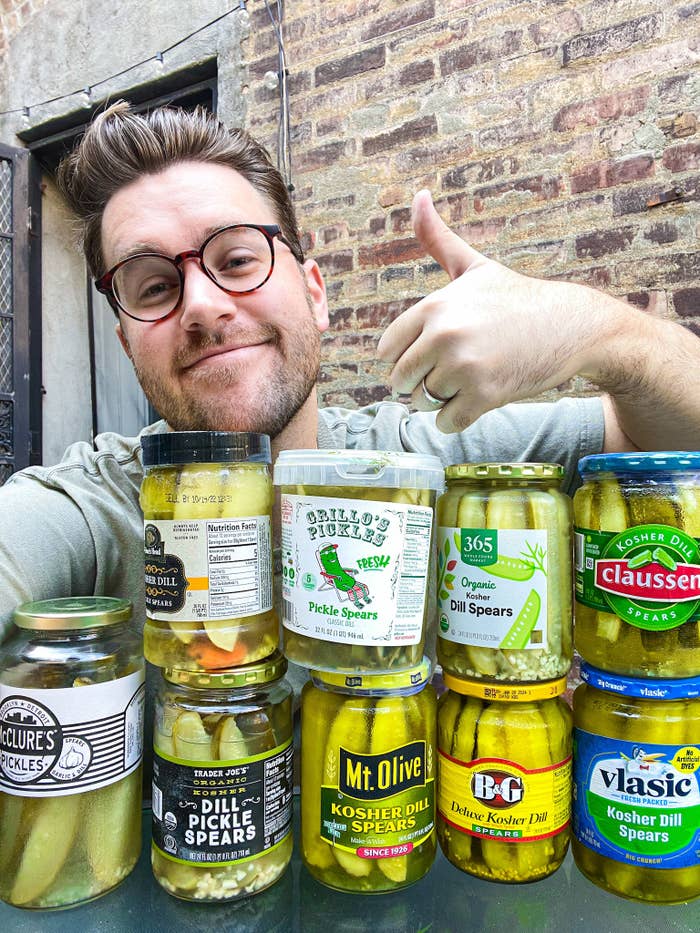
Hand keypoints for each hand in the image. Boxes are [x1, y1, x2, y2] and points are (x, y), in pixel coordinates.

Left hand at [376, 190, 607, 431]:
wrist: (572, 326)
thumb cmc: (516, 298)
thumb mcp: (475, 267)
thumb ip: (437, 239)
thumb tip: (418, 195)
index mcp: (435, 306)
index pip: (387, 350)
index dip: (406, 357)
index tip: (431, 352)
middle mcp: (445, 335)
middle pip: (400, 380)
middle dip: (419, 383)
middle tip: (449, 373)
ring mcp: (465, 367)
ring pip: (422, 403)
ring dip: (439, 402)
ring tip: (467, 382)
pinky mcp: (485, 396)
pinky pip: (445, 423)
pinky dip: (456, 420)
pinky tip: (476, 401)